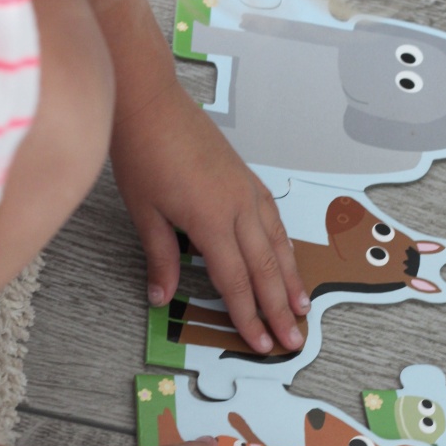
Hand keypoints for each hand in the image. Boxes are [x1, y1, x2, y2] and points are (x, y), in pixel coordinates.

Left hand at [112, 80, 310, 354]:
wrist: (150, 101)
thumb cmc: (142, 153)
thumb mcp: (145, 212)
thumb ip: (160, 257)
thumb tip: (161, 297)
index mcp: (210, 220)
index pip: (235, 281)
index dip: (248, 316)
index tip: (260, 344)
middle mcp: (238, 207)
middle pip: (265, 269)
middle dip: (280, 309)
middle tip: (294, 341)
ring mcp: (247, 191)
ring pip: (278, 244)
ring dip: (292, 279)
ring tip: (303, 308)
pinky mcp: (247, 179)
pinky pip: (274, 219)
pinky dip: (285, 245)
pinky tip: (288, 260)